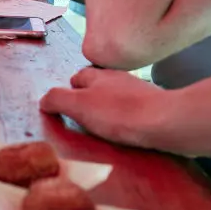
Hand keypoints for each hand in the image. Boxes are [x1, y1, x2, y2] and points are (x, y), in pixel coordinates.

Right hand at [40, 67, 167, 148]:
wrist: (166, 124)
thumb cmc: (119, 113)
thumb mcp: (78, 105)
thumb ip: (57, 99)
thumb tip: (44, 101)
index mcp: (98, 74)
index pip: (76, 77)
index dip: (68, 92)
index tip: (66, 112)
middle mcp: (119, 78)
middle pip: (97, 86)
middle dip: (89, 100)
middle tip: (84, 123)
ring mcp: (139, 92)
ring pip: (117, 99)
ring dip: (110, 111)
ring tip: (105, 131)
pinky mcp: (156, 107)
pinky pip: (135, 111)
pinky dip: (128, 120)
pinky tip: (128, 134)